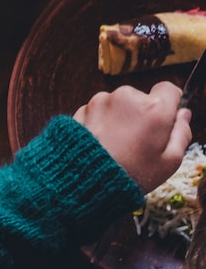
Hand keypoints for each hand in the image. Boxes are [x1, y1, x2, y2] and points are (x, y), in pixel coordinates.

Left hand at [74, 82, 191, 192]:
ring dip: (122, 118)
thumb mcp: (170, 160)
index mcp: (153, 108)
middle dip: (144, 115)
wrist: (88, 179)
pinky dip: (104, 122)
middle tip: (141, 141)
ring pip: (120, 105)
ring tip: (120, 145)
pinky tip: (104, 142)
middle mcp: (126, 97)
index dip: (171, 102)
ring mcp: (102, 100)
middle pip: (143, 99)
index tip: (167, 117)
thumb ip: (182, 133)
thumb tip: (184, 114)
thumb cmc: (134, 173)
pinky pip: (101, 111)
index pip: (169, 89)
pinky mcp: (84, 107)